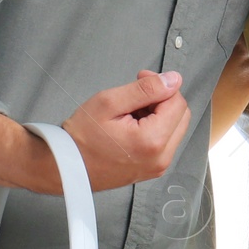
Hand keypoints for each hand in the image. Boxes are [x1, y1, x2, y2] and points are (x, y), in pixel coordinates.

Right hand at [59, 70, 191, 191]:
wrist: (66, 166)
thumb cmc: (82, 136)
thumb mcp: (110, 102)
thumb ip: (146, 89)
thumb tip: (174, 80)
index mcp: (153, 141)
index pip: (178, 102)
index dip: (162, 85)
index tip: (141, 79)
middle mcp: (161, 158)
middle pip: (181, 115)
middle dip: (162, 100)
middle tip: (135, 97)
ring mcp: (158, 166)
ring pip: (175, 128)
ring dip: (159, 114)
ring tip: (130, 113)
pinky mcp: (153, 169)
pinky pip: (166, 142)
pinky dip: (155, 129)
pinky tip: (132, 126)